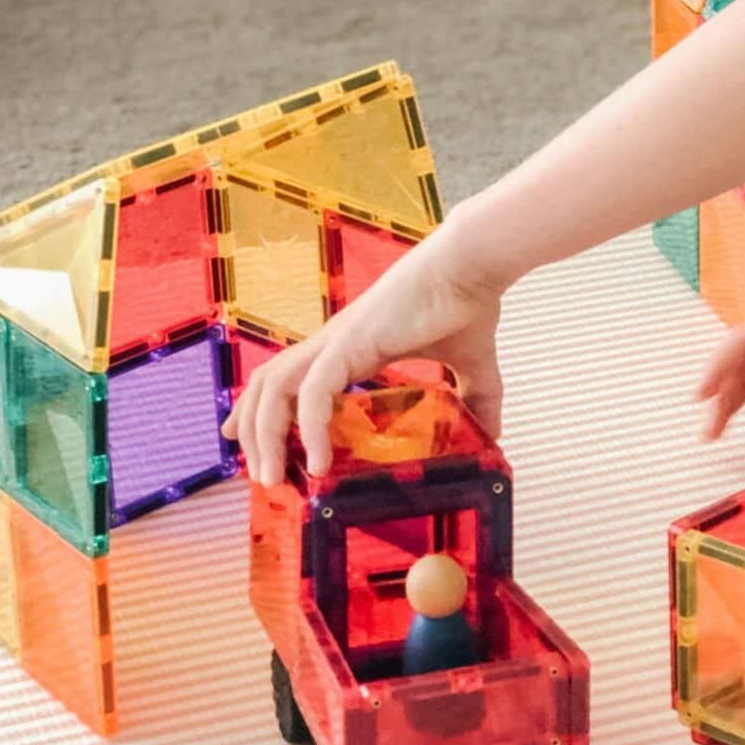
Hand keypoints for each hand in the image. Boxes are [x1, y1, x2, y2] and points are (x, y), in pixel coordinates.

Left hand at [223, 223, 505, 485]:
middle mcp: (333, 344)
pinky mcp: (351, 341)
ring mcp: (337, 341)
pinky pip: (315, 392)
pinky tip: (318, 461)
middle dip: (252, 432)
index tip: (260, 449)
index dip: (268, 413)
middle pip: (266, 386)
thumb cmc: (466, 303)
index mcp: (350, 348)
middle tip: (264, 478)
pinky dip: (309, 428)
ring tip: (274, 478)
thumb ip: (475, 401)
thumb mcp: (469, 367)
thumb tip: (492, 436)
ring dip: (264, 434)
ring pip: (274, 388)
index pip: (290, 381)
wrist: (472, 266)